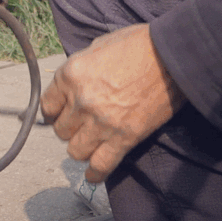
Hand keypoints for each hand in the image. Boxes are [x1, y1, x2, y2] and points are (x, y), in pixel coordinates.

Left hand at [41, 24, 185, 182]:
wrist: (174, 55)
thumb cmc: (139, 45)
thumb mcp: (97, 46)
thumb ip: (80, 69)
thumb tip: (72, 85)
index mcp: (71, 75)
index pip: (47, 106)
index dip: (54, 112)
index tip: (61, 115)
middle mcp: (81, 101)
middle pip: (61, 131)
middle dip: (70, 129)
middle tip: (82, 126)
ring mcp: (101, 122)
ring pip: (76, 151)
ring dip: (82, 149)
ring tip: (91, 144)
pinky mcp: (124, 137)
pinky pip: (101, 164)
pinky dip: (95, 174)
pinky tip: (93, 176)